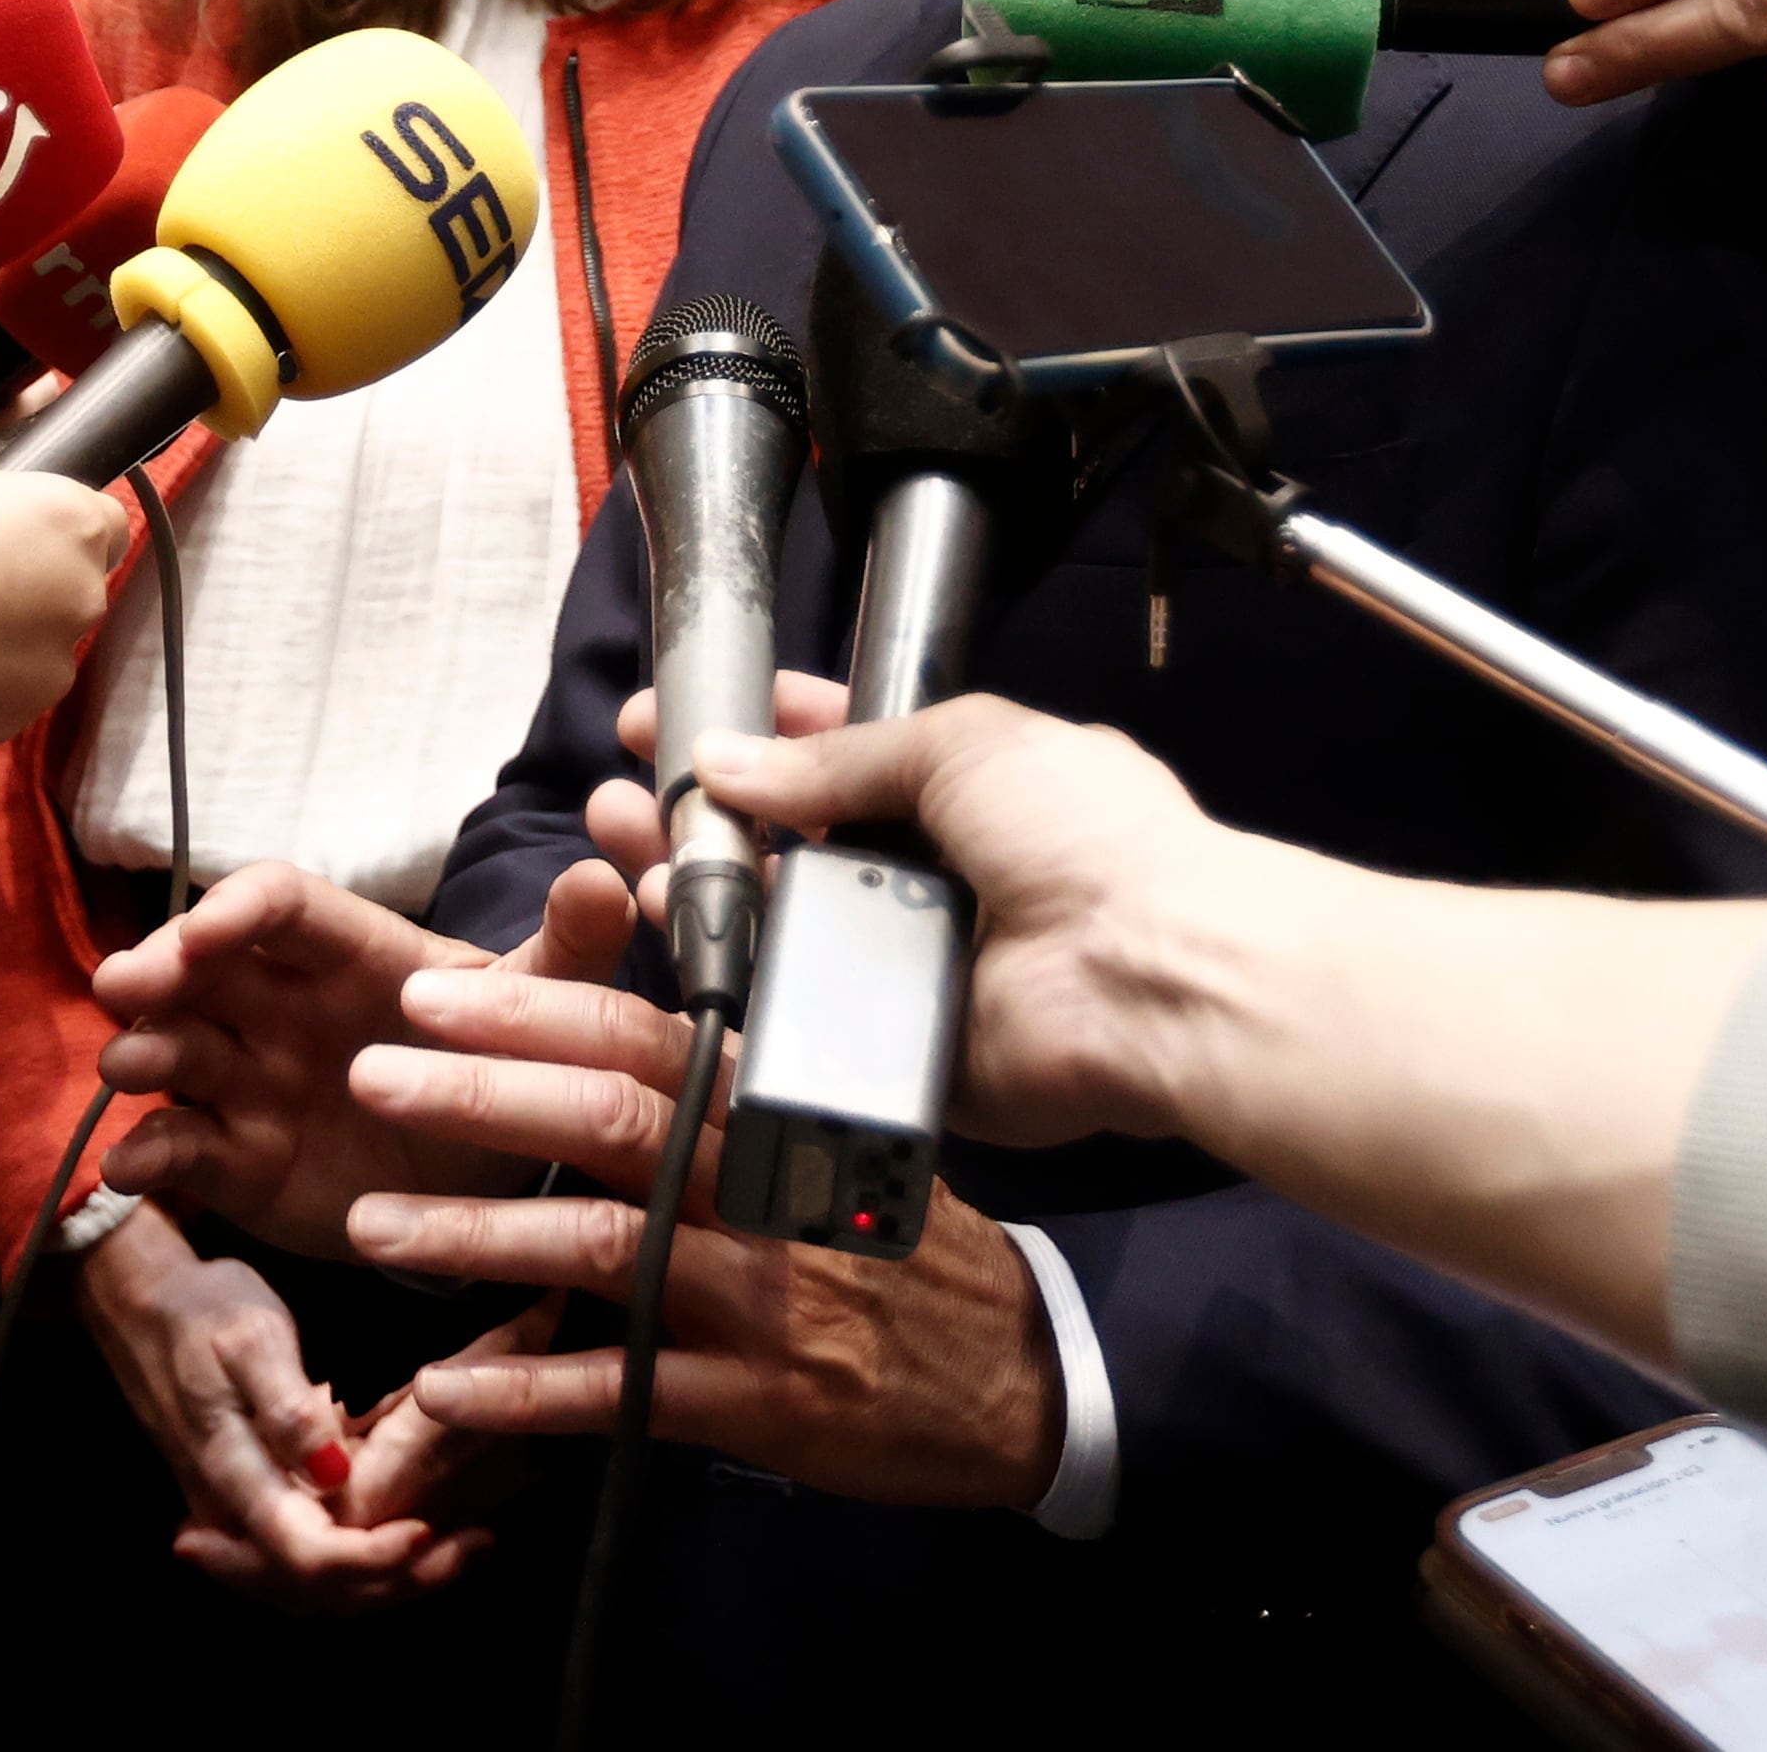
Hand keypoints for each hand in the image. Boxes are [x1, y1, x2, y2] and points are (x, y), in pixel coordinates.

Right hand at [0, 449, 120, 757]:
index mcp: (67, 521)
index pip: (105, 521)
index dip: (58, 522)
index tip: (15, 528)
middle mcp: (78, 596)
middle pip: (75, 584)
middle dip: (30, 580)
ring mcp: (48, 667)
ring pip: (41, 645)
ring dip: (4, 636)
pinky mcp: (10, 722)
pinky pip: (4, 691)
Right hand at [69, 1203, 486, 1609]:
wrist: (142, 1308)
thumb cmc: (202, 1313)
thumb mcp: (249, 1338)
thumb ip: (286, 1408)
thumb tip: (334, 1471)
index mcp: (235, 1476)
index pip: (306, 1555)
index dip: (371, 1558)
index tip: (429, 1531)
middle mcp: (234, 1515)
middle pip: (318, 1588)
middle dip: (400, 1580)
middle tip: (475, 1545)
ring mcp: (240, 1517)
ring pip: (315, 1586)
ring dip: (389, 1580)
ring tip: (462, 1546)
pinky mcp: (253, 1507)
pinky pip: (306, 1562)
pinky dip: (362, 1563)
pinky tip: (412, 1537)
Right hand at [88, 853, 644, 1258]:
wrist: (500, 1180)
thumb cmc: (510, 1063)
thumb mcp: (549, 1005)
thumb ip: (572, 945)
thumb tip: (607, 876)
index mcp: (355, 954)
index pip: (282, 906)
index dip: (237, 909)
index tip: (204, 931)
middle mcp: (288, 1006)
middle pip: (204, 967)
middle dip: (159, 966)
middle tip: (126, 986)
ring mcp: (255, 1081)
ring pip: (180, 1049)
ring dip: (146, 1050)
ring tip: (128, 1065)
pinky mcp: (239, 1158)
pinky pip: (182, 1147)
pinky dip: (149, 1153)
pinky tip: (132, 1166)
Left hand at [338, 968, 1060, 1509]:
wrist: (1015, 1378)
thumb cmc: (905, 1240)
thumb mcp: (846, 1128)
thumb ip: (740, 1059)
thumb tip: (649, 937)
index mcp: (785, 1113)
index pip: (651, 1038)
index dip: (536, 1011)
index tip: (431, 991)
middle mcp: (771, 1192)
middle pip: (614, 1123)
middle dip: (482, 1096)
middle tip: (373, 1078)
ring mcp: (765, 1300)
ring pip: (605, 1248)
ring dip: (478, 1236)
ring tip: (372, 1228)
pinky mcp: (761, 1403)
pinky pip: (628, 1392)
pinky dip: (531, 1391)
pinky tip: (446, 1388)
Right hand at [666, 680, 1224, 1149]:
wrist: (1147, 977)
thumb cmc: (1077, 836)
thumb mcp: (965, 744)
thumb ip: (843, 754)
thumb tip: (728, 758)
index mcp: (961, 793)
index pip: (836, 757)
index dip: (754, 734)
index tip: (666, 717)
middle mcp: (927, 878)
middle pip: (790, 845)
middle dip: (703, 815)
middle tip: (621, 795)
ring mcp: (902, 967)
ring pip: (777, 927)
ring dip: (698, 887)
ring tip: (620, 853)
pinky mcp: (885, 1049)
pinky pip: (790, 1014)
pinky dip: (730, 979)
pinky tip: (665, 931)